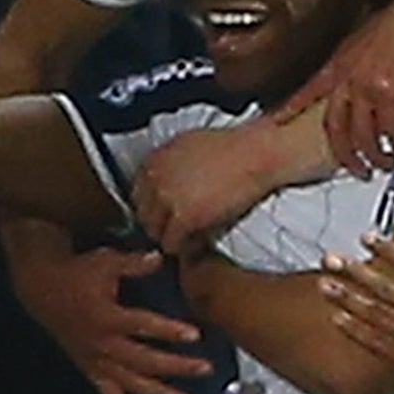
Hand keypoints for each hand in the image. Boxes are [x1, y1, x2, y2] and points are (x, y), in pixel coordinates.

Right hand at [5, 237, 212, 393]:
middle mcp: (102, 344)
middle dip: (175, 366)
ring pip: (130, 383)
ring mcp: (95, 360)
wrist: (41, 290)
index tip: (196, 336)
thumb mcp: (105, 261)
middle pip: (143, 360)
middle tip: (206, 369)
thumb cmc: (79, 272)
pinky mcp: (90, 369)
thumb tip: (162, 256)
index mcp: (106, 316)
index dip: (169, 331)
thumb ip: (134, 264)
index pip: (143, 325)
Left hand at [134, 124, 284, 256]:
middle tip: (177, 230)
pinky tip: (196, 244)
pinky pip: (173, 243)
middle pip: (143, 214)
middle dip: (159, 223)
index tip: (164, 213)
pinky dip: (183, 248)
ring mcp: (167, 199)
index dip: (153, 206)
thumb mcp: (190, 145)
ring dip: (170, 237)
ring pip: (155, 232)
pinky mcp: (185, 217)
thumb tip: (166, 181)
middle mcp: (155, 178)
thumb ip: (171, 164)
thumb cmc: (234, 148)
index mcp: (155, 159)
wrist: (256, 154)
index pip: (137, 193)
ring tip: (188, 238)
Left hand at [277, 0, 393, 177]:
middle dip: (345, 154)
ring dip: (374, 155)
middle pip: (334, 125)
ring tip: (386, 165)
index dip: (290, 108)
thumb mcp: (372, 38)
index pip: (308, 89)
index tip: (276, 120)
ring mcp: (365, 83)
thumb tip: (369, 72)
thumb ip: (363, 59)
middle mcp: (348, 75)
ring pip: (361, 134)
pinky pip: (388, 128)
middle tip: (356, 170)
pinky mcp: (386, 89)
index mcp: (341, 63)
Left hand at [321, 233, 393, 393]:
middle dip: (357, 273)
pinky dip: (355, 329)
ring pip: (379, 317)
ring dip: (348, 299)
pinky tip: (337, 316)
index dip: (389, 250)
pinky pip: (377, 344)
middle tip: (333, 260)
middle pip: (391, 292)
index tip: (366, 238)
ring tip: (326, 283)